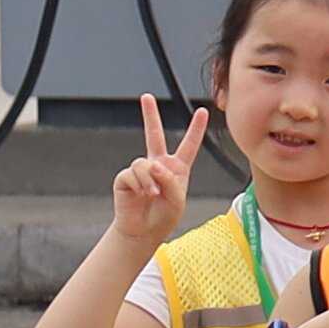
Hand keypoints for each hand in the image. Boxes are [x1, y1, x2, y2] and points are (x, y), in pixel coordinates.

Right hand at [108, 98, 212, 249]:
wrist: (144, 231)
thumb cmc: (164, 216)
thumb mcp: (178, 199)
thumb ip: (170, 180)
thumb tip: (153, 164)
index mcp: (177, 168)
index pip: (188, 145)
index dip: (196, 129)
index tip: (203, 111)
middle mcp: (158, 164)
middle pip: (153, 134)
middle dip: (150, 115)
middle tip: (146, 96)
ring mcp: (140, 169)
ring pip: (145, 163)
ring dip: (151, 180)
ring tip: (153, 194)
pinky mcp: (125, 177)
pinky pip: (133, 173)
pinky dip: (141, 184)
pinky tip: (142, 194)